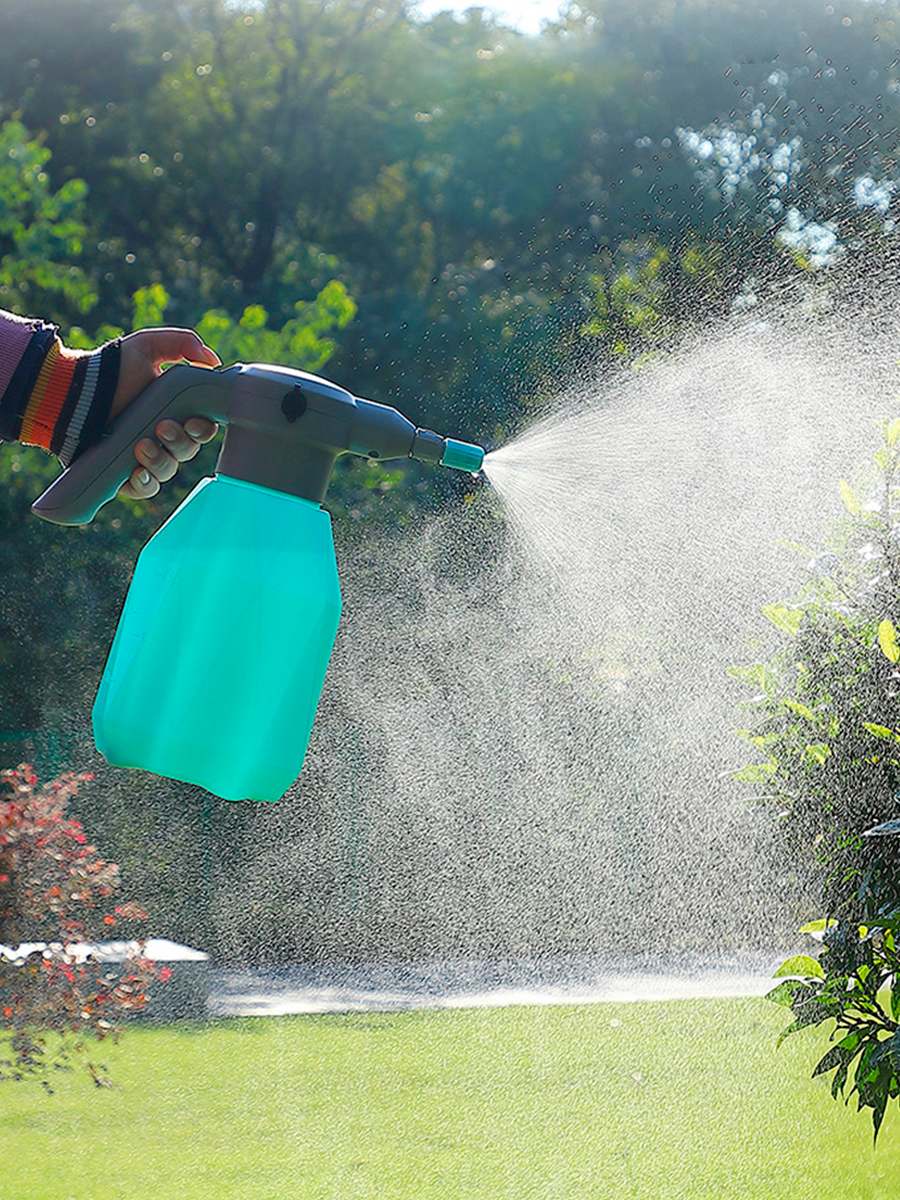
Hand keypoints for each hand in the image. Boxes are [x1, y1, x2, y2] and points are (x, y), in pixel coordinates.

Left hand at [110, 328, 221, 499]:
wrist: (72, 392)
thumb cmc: (111, 370)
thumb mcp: (146, 346)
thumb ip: (183, 343)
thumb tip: (213, 362)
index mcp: (176, 413)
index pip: (203, 429)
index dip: (203, 428)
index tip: (192, 420)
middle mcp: (164, 439)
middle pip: (188, 451)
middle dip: (180, 442)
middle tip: (162, 426)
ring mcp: (144, 458)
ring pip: (168, 470)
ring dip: (160, 461)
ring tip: (141, 445)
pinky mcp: (124, 475)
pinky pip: (145, 489)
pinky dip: (145, 483)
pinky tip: (138, 472)